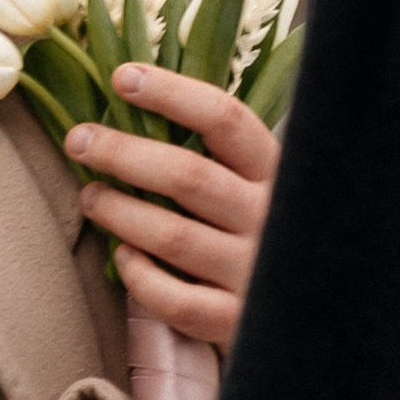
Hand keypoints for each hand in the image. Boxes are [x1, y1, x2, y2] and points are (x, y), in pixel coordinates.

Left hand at [66, 65, 279, 350]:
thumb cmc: (271, 233)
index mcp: (279, 171)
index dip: (172, 94)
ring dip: (121, 212)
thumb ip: (222, 152)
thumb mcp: (264, 184)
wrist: (321, 313)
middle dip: (123, 153)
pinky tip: (124, 257)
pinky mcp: (236, 322)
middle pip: (188, 176)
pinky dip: (140, 276)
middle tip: (79, 140)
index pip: (226, 119)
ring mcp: (254, 272)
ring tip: (91, 196)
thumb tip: (141, 94)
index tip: (124, 77)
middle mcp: (271, 218)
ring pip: (173, 236)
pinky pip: (176, 300)